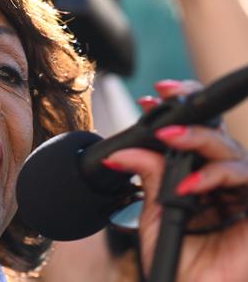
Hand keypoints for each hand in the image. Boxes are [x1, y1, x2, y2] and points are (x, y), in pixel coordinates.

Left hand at [105, 80, 247, 280]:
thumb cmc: (180, 261)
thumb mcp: (156, 214)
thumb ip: (149, 178)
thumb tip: (122, 152)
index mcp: (201, 178)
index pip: (195, 136)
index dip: (180, 111)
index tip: (151, 97)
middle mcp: (226, 182)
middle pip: (216, 135)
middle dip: (189, 112)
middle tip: (161, 103)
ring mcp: (245, 193)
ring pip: (231, 151)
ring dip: (199, 139)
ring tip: (170, 139)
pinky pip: (245, 178)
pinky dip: (216, 176)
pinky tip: (191, 185)